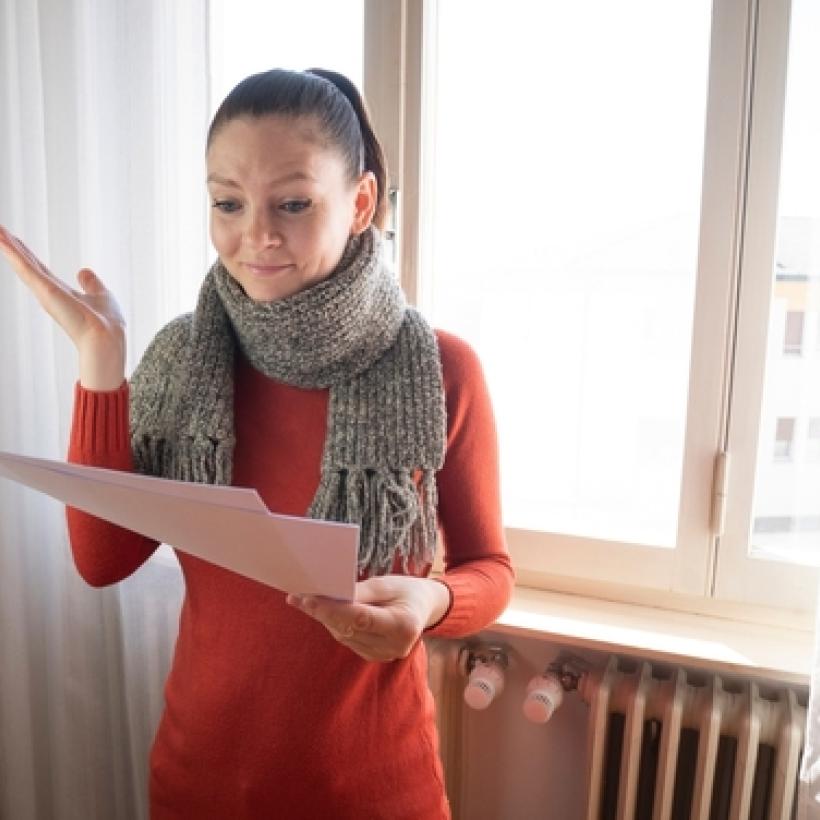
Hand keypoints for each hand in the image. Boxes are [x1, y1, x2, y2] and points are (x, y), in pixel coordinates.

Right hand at [0, 225, 125, 389]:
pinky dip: (12, 252)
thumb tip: (83, 271)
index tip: (13, 240)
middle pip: (26, 263)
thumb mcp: (101, 295)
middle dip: (10, 246)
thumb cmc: (107, 323)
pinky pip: (26, 267)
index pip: (38, 268)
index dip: (25, 253)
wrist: (107, 338)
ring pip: (22, 263)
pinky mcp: (45, 290)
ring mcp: (45, 291)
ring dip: (7, 245)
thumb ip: (90, 283)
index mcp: (60, 292)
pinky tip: (1, 238)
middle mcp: (48, 291)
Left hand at [286, 575, 451, 661]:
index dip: (331, 608)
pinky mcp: (376, 656)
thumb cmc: (407, 590)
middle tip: (298, 597)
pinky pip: (349, 640)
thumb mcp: (388, 583)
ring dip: (325, 619)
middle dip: (322, 612)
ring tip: (306, 601)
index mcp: (403, 624)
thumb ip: (361, 591)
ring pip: (345, 636)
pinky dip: (335, 625)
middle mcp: (395, 646)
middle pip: (349, 629)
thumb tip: (333, 593)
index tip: (307, 598)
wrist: (424, 607)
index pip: (359, 617)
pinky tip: (323, 612)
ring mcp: (385, 655)